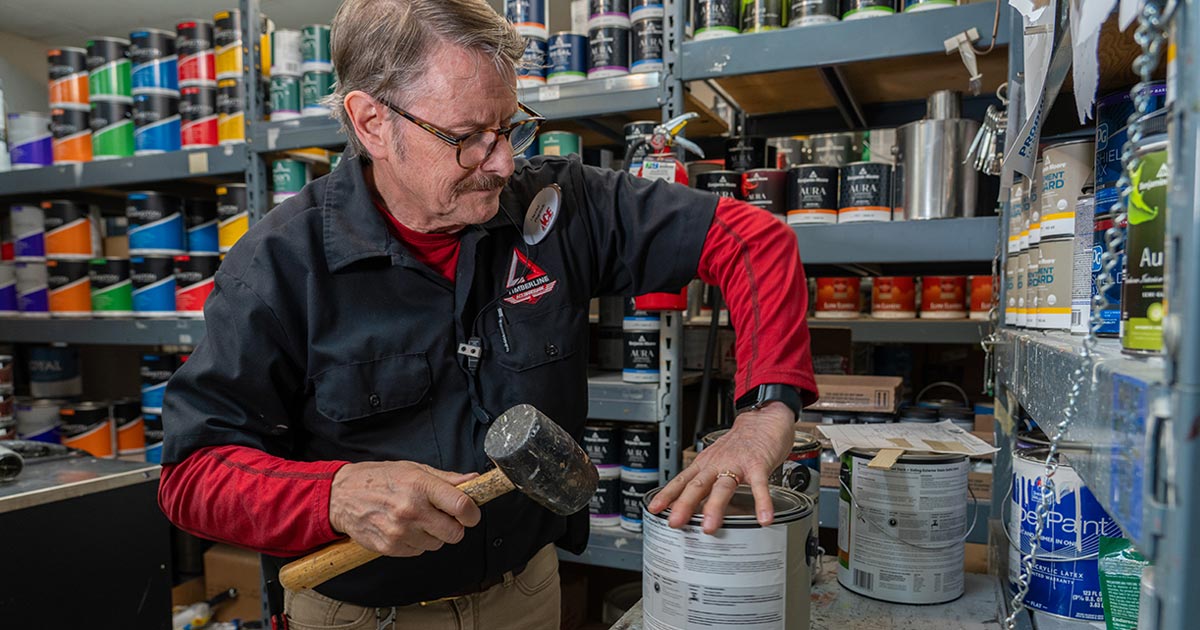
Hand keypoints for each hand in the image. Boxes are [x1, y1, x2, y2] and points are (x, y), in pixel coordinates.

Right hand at [328, 461, 481, 556]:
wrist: (342, 496)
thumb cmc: (379, 479)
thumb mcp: (414, 469)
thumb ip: (447, 478)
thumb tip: (474, 480)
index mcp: (420, 486)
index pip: (461, 506)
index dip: (473, 513)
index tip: (471, 513)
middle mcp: (411, 510)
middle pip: (455, 533)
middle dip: (455, 526)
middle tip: (444, 516)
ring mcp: (400, 531)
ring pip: (437, 544)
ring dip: (434, 534)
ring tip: (417, 518)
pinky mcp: (390, 547)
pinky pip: (419, 552)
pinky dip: (417, 542)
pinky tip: (405, 527)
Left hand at [647, 402, 794, 533]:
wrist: (762, 420)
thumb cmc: (740, 444)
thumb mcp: (717, 459)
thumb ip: (706, 481)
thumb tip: (691, 504)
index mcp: (706, 464)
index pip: (682, 480)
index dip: (667, 494)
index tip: (654, 509)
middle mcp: (717, 464)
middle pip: (698, 485)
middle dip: (684, 504)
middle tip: (675, 522)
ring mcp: (737, 464)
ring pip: (723, 486)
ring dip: (715, 507)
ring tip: (710, 527)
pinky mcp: (758, 465)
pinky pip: (759, 485)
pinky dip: (762, 502)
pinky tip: (763, 518)